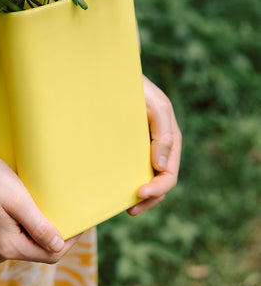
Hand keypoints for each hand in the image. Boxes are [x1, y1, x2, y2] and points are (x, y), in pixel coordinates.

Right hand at [0, 145, 81, 263]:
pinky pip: (7, 238)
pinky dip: (18, 227)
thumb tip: (58, 246)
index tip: (80, 222)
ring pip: (21, 244)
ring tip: (40, 206)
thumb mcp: (16, 198)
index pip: (49, 254)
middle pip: (35, 251)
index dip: (68, 240)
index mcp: (6, 246)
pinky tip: (18, 209)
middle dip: (51, 234)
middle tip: (62, 210)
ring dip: (33, 230)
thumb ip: (37, 226)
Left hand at [128, 75, 181, 215]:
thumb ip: (163, 135)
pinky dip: (126, 183)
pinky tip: (116, 190)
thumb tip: (160, 167)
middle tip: (130, 209)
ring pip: (146, 179)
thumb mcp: (156, 107)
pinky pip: (131, 169)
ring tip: (125, 207)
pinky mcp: (128, 147)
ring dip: (139, 196)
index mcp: (169, 141)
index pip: (168, 174)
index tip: (140, 193)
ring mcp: (144, 149)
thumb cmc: (139, 89)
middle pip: (159, 182)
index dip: (158, 189)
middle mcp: (159, 149)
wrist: (116, 75)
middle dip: (148, 199)